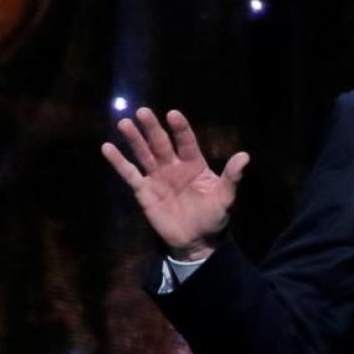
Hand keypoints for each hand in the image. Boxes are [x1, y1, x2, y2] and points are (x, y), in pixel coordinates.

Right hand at [100, 108, 249, 259]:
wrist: (196, 241)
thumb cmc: (213, 217)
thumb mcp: (225, 197)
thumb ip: (231, 177)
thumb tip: (245, 156)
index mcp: (194, 164)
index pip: (186, 142)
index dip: (180, 129)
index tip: (173, 114)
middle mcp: (173, 166)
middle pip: (161, 143)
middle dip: (152, 128)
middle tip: (143, 112)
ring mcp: (157, 177)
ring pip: (144, 154)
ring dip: (134, 139)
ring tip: (124, 123)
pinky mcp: (143, 191)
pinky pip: (129, 174)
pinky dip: (118, 162)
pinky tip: (107, 147)